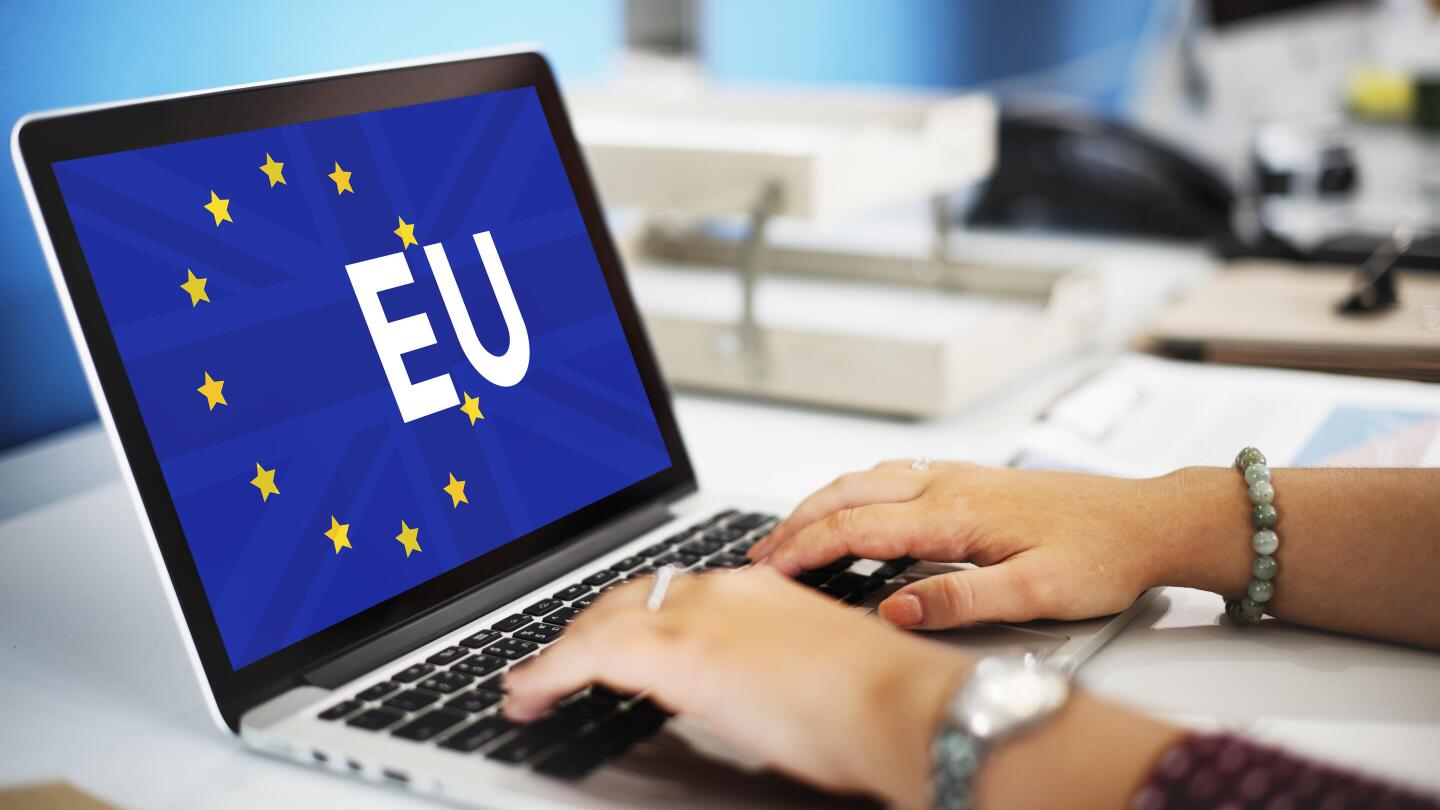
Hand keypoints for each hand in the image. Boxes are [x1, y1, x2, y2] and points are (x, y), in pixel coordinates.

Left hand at [504, 567, 971, 808]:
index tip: (609, 641)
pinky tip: (531, 693)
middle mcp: (722, 590)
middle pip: (627, 599)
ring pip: (600, 621)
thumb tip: (742, 691)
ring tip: (532, 685)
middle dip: (585, 631)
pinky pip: (587, 653)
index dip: (629, 618)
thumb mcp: (812, 672)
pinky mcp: (677, 652)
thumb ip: (767, 668)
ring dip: (559, 654)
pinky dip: (549, 672)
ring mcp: (698, 615)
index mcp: (756, 589)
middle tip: (556, 663)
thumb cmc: (877, 703)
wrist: (899, 705)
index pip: (672, 593)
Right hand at [748, 461, 1180, 629]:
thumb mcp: (1034, 594)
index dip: (806, 548)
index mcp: (955, 513)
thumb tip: (893, 608)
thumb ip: (958, 600)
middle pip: (849, 492)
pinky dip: (854, 491)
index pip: (858, 528)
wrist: (1150, 520)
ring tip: (790, 531)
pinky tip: (853, 506)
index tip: (769, 569)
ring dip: (821, 501)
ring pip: (868, 477)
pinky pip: (893, 475)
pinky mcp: (972, 479)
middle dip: (797, 521)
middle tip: (761, 552)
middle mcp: (950, 484)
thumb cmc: (1102, 555)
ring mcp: (959, 476)